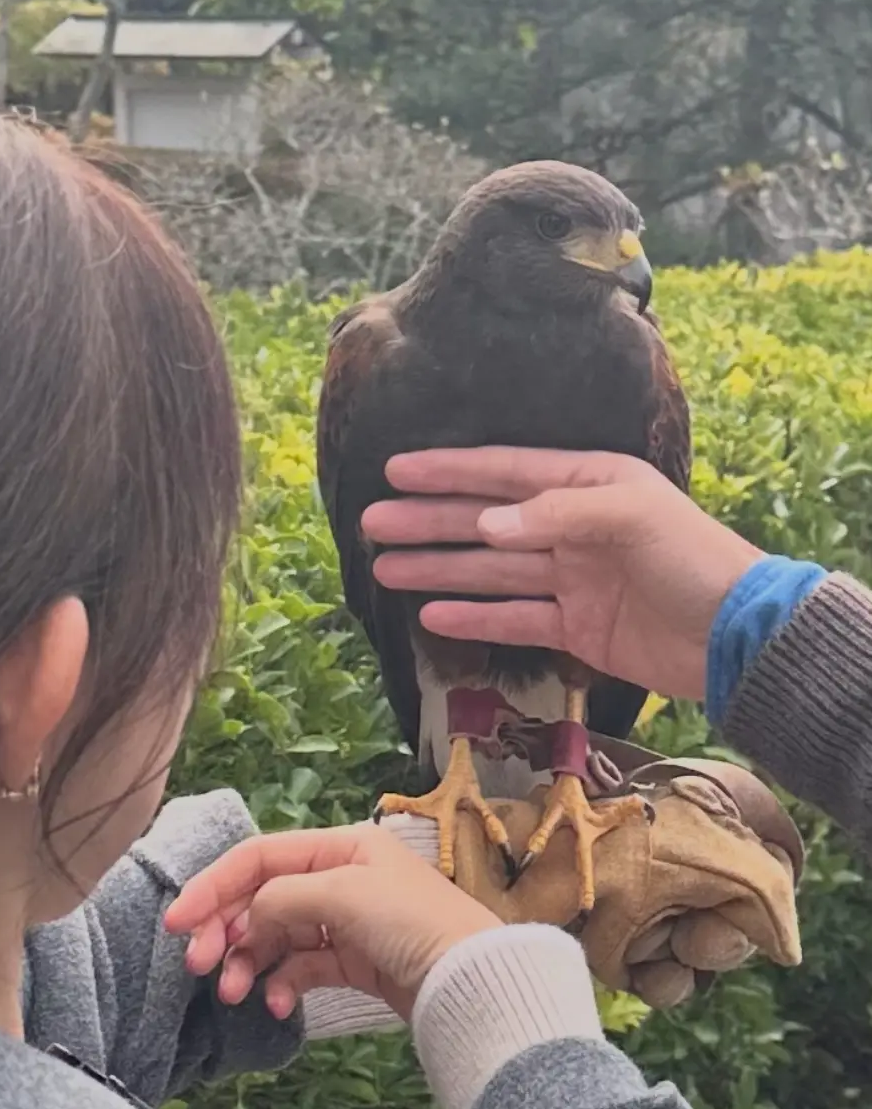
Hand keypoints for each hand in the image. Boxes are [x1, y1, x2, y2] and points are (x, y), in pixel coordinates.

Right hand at [164, 822, 499, 1022]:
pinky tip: (277, 1005)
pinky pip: (301, 968)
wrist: (470, 978)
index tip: (177, 923)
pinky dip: (282, 984)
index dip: (213, 887)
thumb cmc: (410, 921)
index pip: (258, 857)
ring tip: (232, 993)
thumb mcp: (342, 894)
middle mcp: (338, 877)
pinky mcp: (352, 962)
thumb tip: (246, 919)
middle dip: (226, 931)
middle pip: (261, 898)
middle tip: (199, 966)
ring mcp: (344, 922)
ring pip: (275, 937)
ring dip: (247, 963)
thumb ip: (281, 898)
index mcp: (338, 846)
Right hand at [363, 448, 763, 705]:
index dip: (449, 472)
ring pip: (491, 569)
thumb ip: (557, 514)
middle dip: (429, 521)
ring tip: (385, 566)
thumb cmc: (692, 558)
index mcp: (589, 484)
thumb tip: (487, 525)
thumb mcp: (631, 516)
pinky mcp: (575, 628)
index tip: (397, 472)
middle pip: (486, 521)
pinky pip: (513, 618)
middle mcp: (573, 527)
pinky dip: (473, 615)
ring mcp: (571, 579)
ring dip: (438, 567)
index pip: (504, 473)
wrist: (737, 636)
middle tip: (372, 522)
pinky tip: (431, 610)